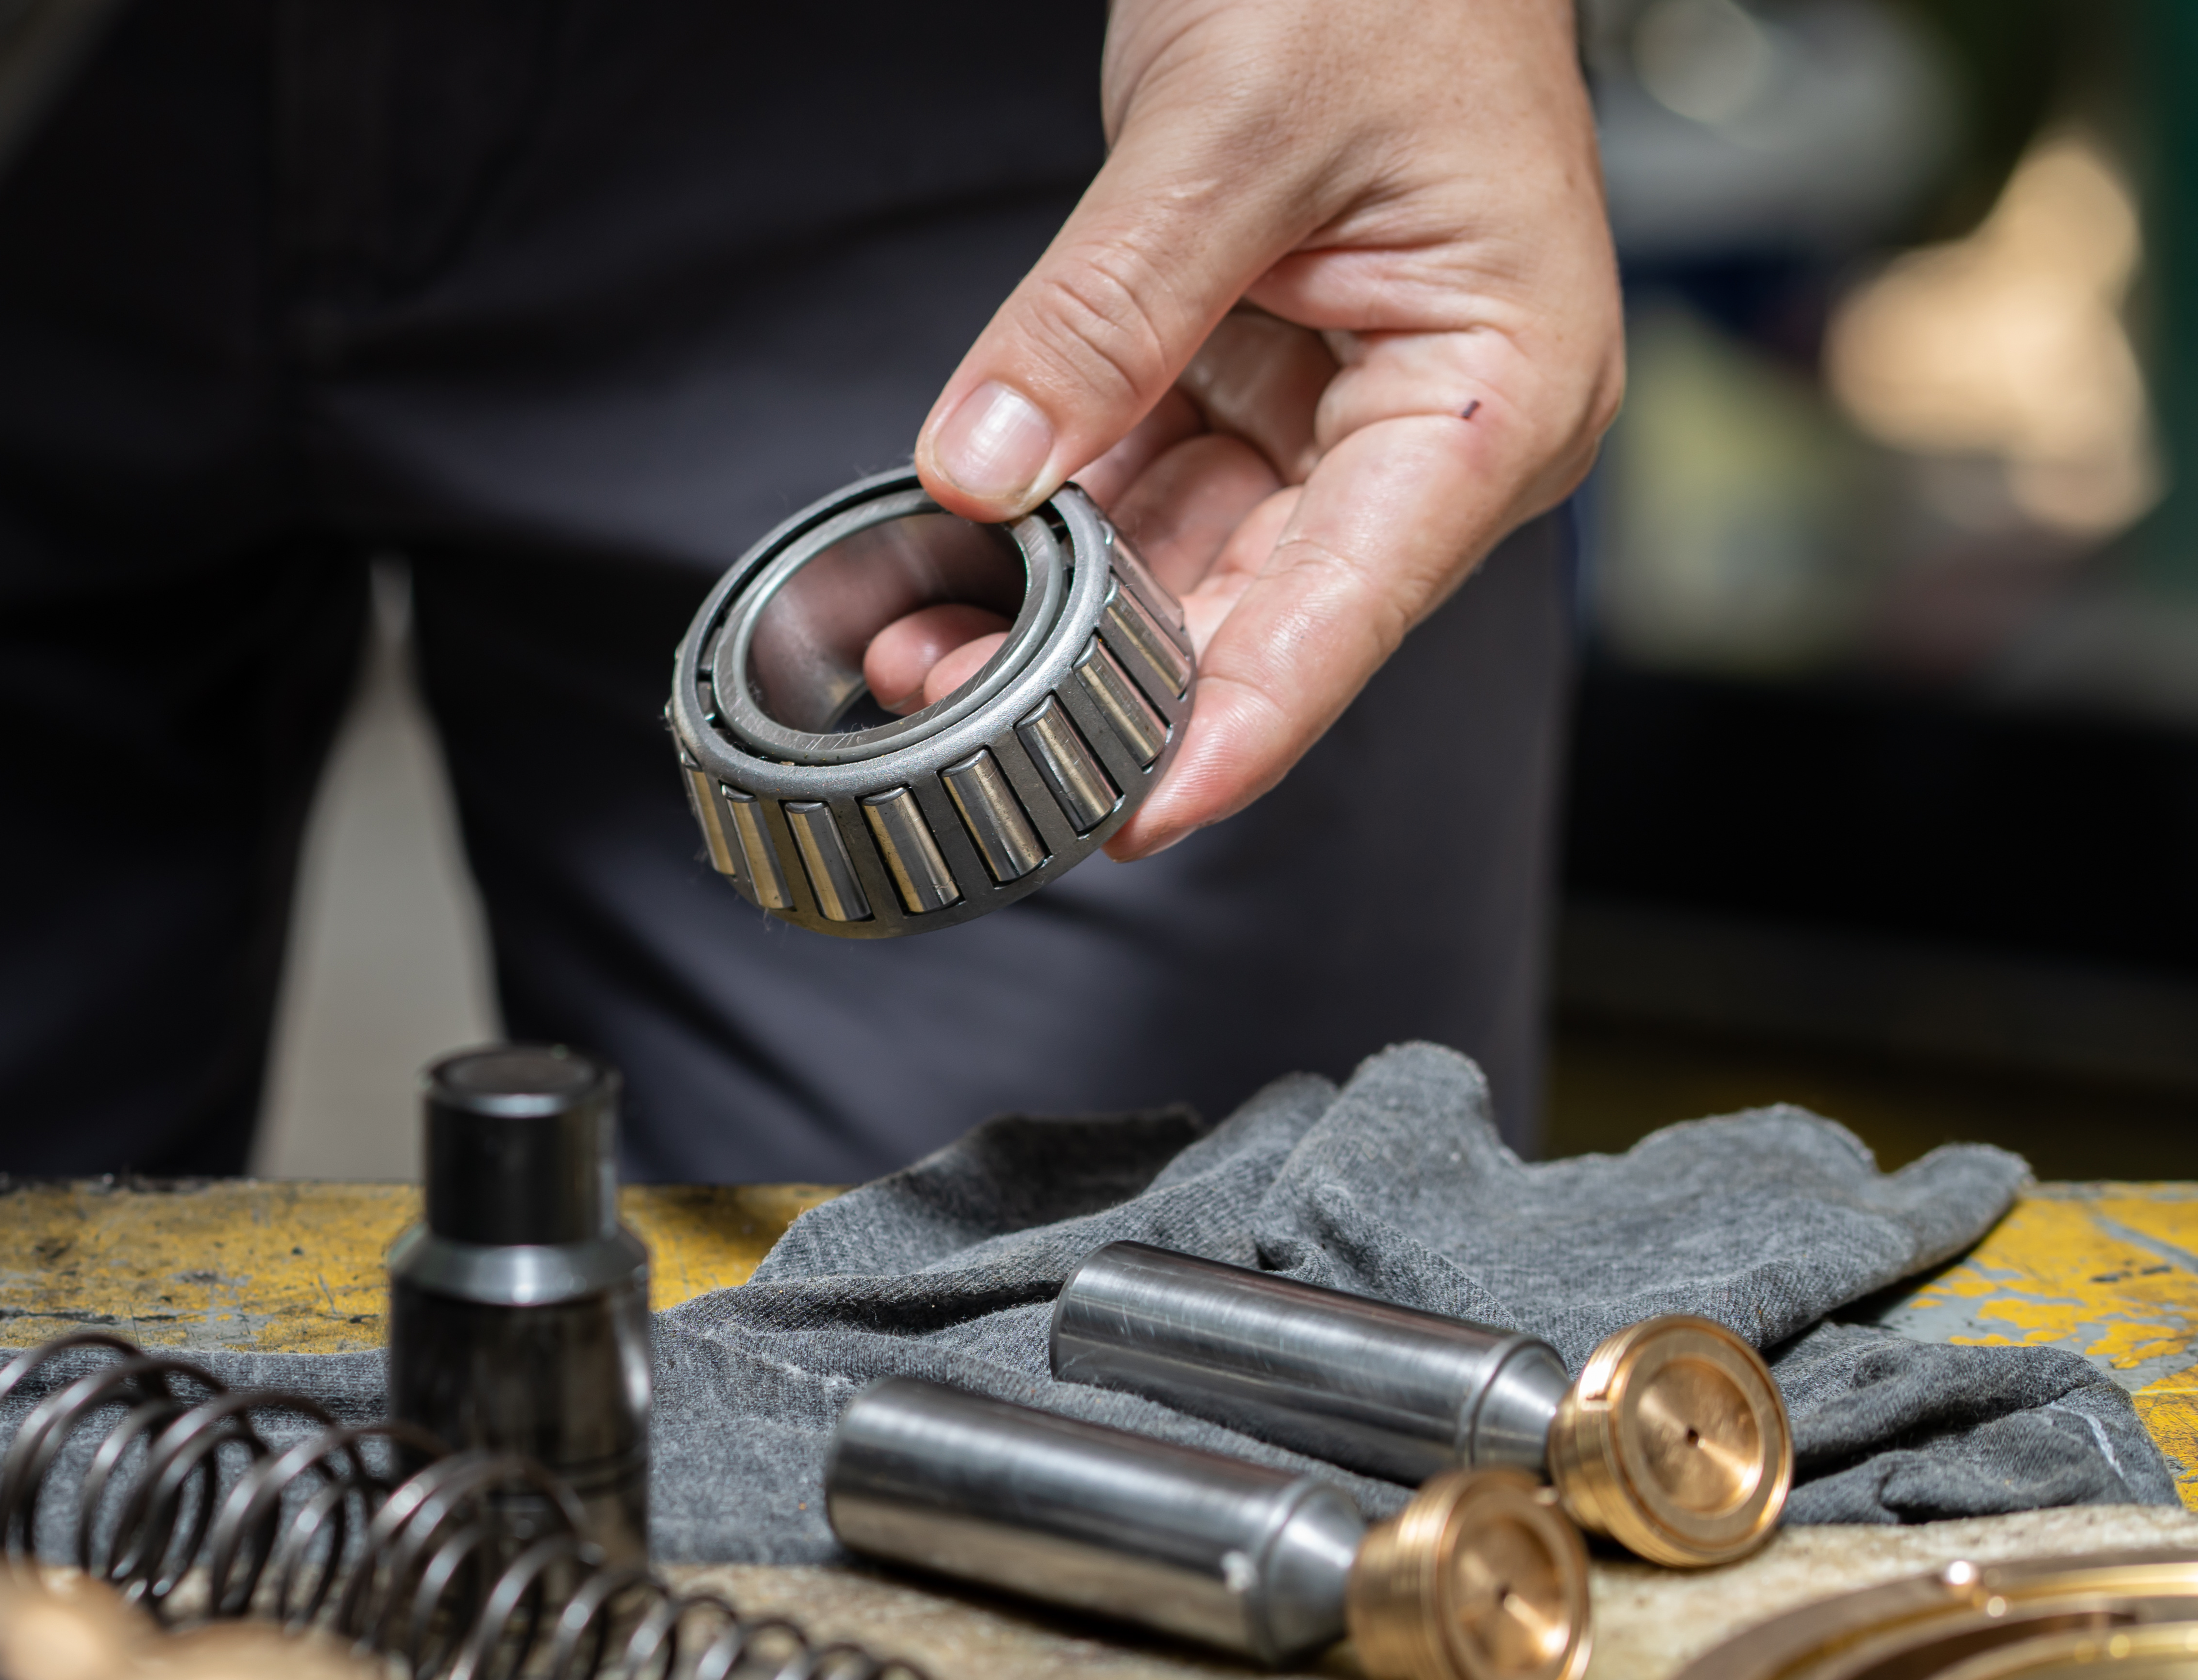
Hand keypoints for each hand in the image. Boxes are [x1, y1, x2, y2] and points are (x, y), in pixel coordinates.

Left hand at [873, 0, 1618, 857]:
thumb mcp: (1229, 124)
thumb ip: (1105, 308)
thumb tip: (988, 470)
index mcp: (1496, 396)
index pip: (1353, 609)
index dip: (1234, 727)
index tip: (1132, 816)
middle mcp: (1427, 436)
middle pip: (1261, 612)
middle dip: (1107, 680)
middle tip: (953, 715)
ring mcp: (1335, 419)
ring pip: (1186, 570)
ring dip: (1057, 620)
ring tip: (922, 652)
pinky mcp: (1250, 388)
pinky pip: (1143, 493)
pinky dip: (1049, 535)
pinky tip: (953, 566)